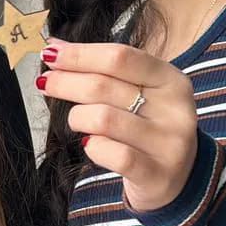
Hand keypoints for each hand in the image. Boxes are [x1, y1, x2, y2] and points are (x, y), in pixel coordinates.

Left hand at [37, 42, 198, 212]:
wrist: (181, 179)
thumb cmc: (148, 128)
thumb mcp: (139, 94)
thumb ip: (102, 70)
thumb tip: (55, 47)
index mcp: (171, 79)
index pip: (119, 57)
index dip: (79, 54)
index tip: (50, 54)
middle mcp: (175, 109)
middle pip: (104, 86)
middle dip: (66, 82)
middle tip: (45, 83)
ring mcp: (169, 143)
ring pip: (103, 119)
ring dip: (77, 117)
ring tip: (75, 121)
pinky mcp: (157, 173)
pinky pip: (112, 154)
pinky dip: (92, 147)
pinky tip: (90, 145)